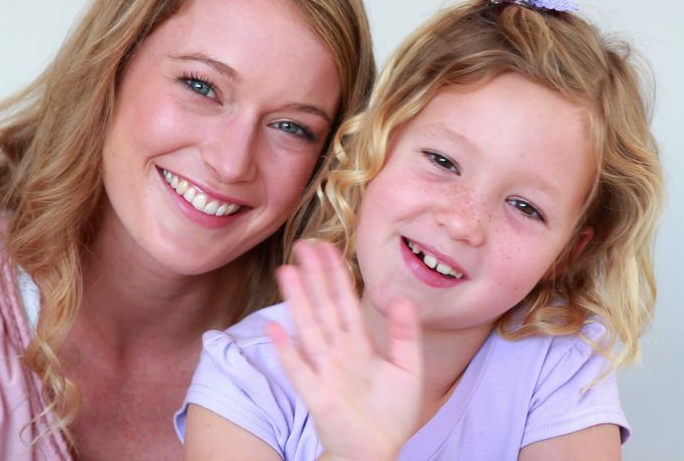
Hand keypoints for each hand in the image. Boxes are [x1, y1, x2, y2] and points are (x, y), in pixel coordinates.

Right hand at [267, 240, 421, 460]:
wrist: (378, 451)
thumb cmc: (391, 413)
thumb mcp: (408, 368)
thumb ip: (405, 333)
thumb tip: (401, 297)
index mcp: (360, 344)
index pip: (345, 301)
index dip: (336, 274)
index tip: (327, 247)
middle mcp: (339, 352)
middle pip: (324, 306)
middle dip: (313, 276)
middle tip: (302, 244)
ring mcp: (325, 371)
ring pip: (309, 328)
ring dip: (297, 301)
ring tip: (286, 271)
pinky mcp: (317, 395)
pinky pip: (299, 369)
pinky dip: (287, 350)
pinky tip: (275, 328)